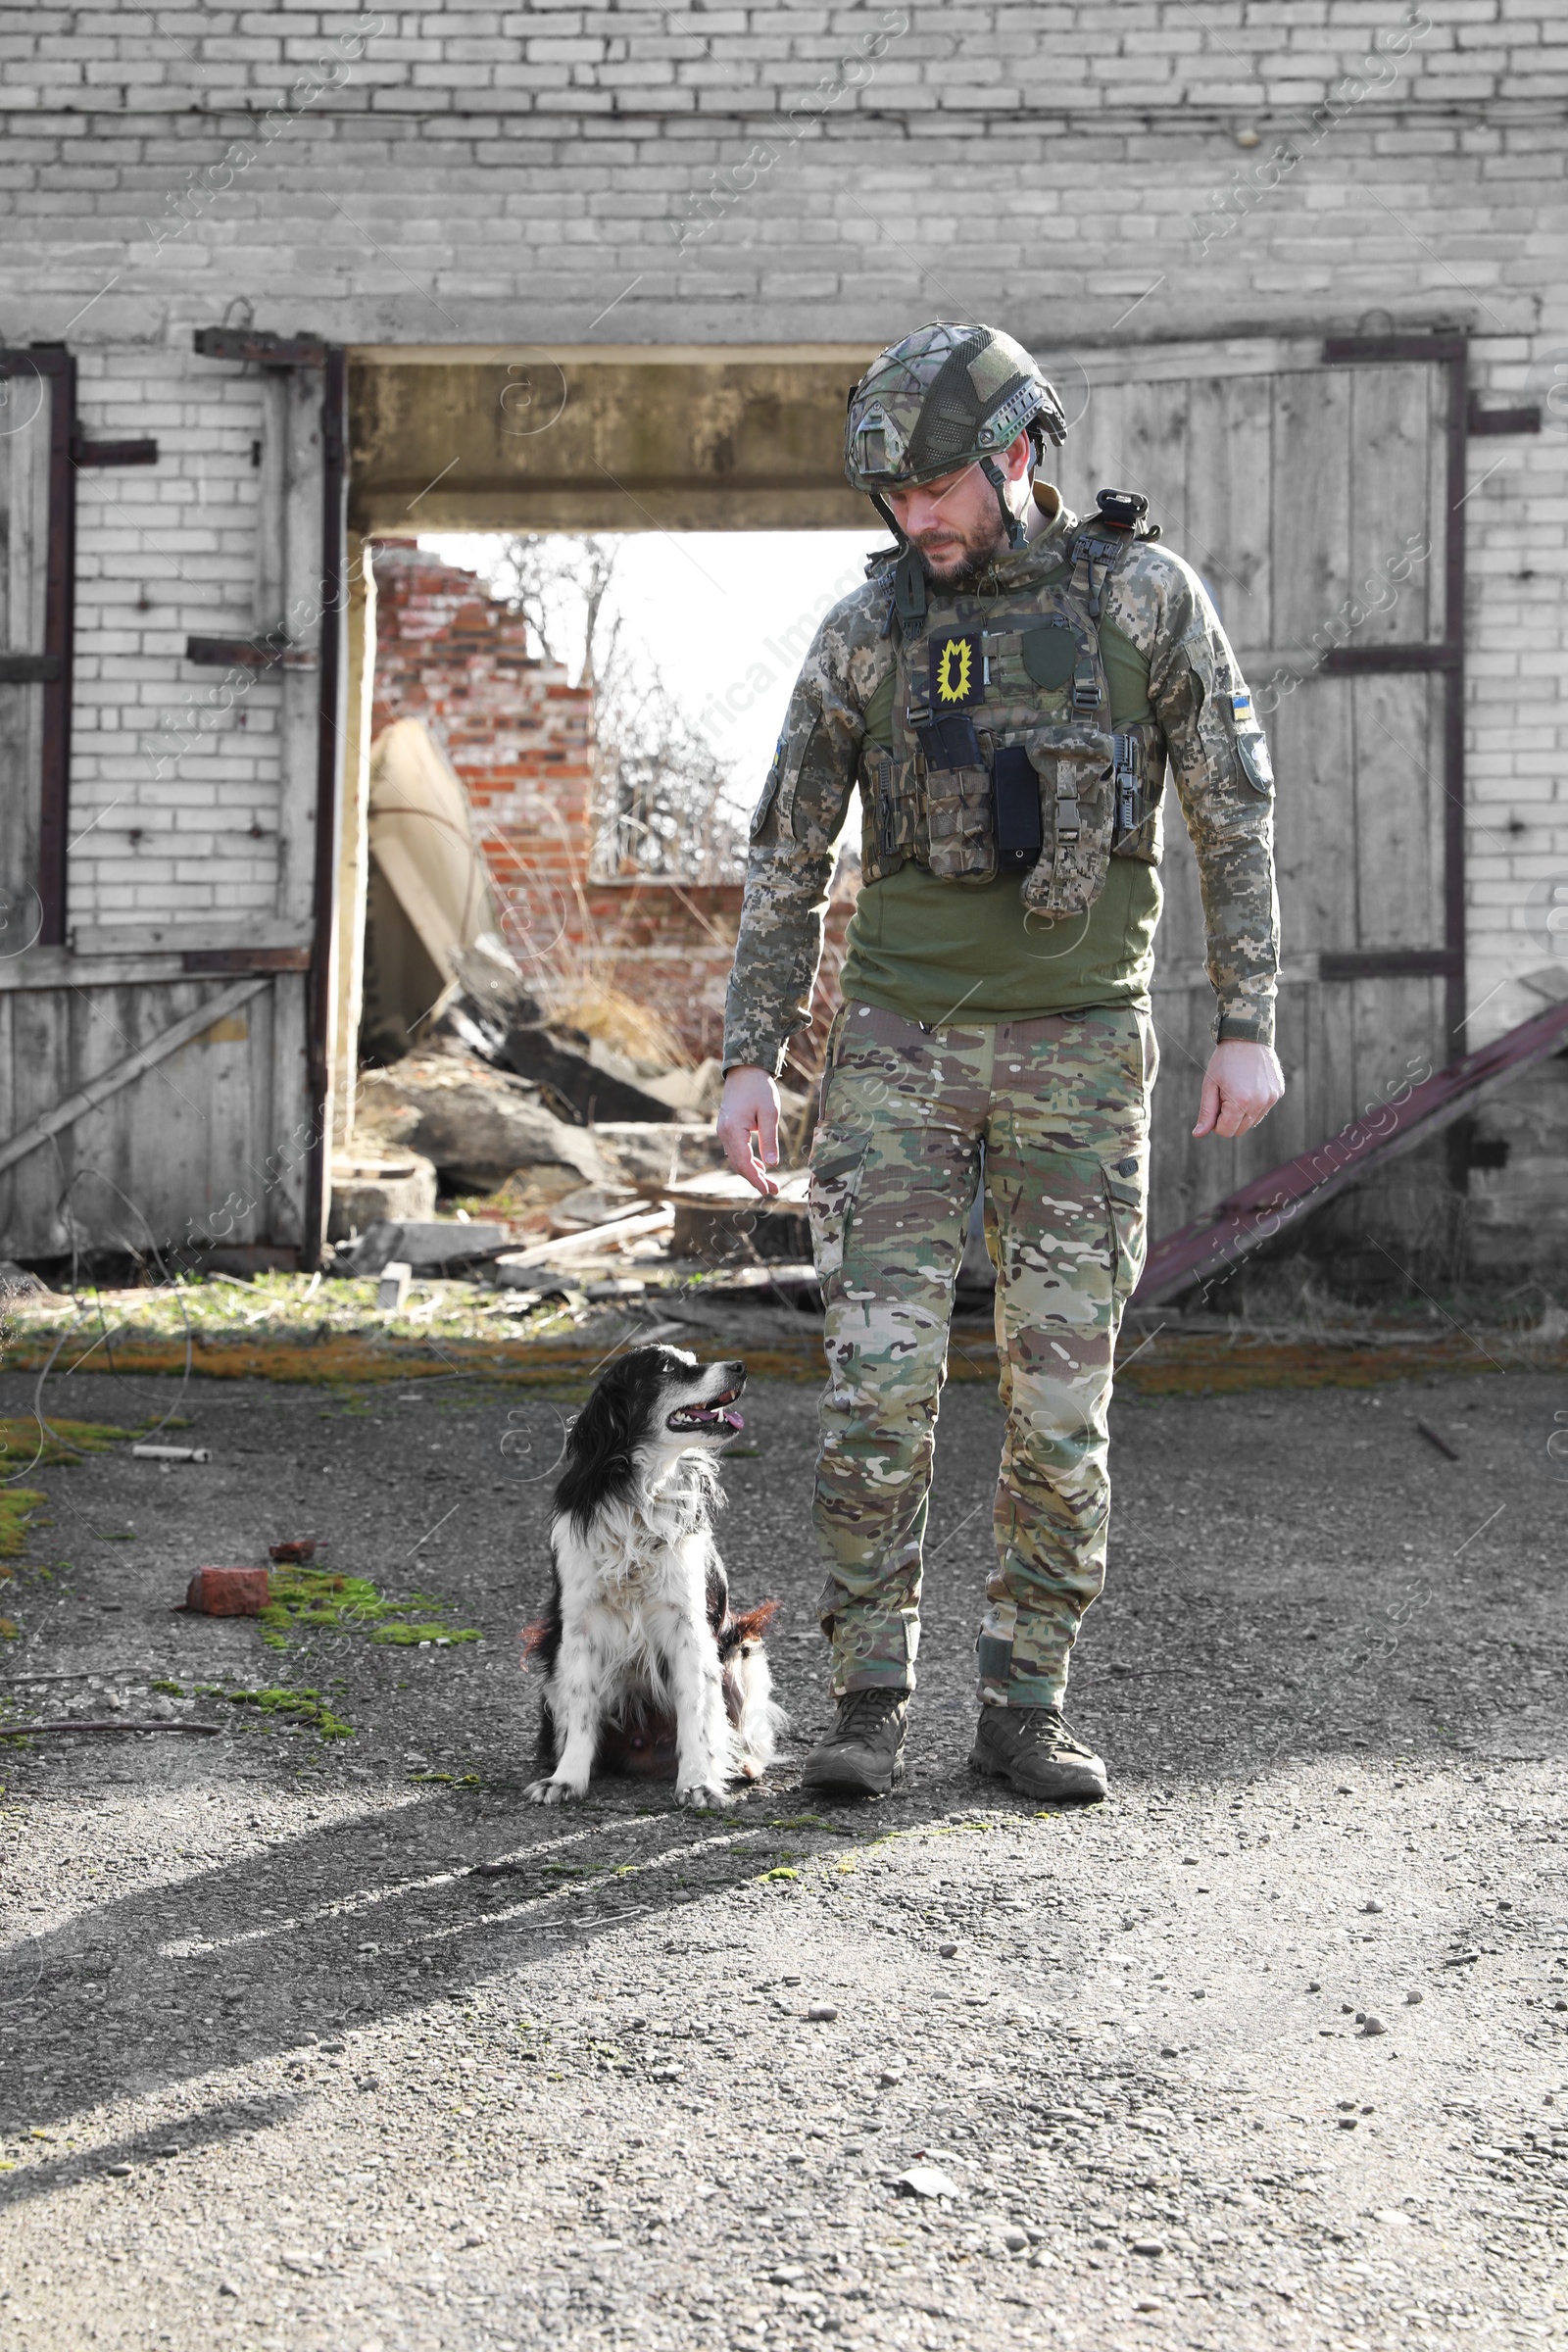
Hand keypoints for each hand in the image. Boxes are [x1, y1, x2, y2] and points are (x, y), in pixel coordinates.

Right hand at [717, 1064, 782, 1195]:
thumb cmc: (759, 1089)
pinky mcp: (728, 1128)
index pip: (744, 1163)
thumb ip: (769, 1140)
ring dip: (752, 1171)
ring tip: (769, 1182)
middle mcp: (724, 1133)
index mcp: (733, 1130)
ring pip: (736, 1159)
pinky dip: (747, 1160)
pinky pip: (735, 1150)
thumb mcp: (770, 1113)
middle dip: (755, 1179)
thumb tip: (772, 1165)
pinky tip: (760, 1166)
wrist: (745, 1070)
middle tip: (773, 1190)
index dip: (756, 1179)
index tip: (768, 1190)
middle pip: (738, 1164)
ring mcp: (723, 1131)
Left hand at [1193, 1040, 1284, 1139]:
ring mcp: (1271, 1098)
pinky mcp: (1278, 1093)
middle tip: (1224, 1096)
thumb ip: (1206, 1112)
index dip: (1216, 1122)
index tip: (1215, 1104)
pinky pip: (1263, 1109)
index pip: (1225, 1132)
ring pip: (1252, 1122)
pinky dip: (1254, 1103)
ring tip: (1237, 1089)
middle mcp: (1259, 1103)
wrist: (1248, 1036)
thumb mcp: (1210, 1085)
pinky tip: (1249, 1085)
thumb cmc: (1224, 1061)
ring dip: (1242, 1113)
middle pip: (1239, 1130)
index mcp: (1240, 1102)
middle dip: (1229, 1119)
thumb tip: (1198, 1134)